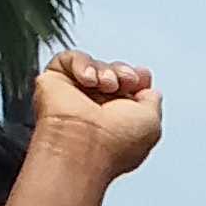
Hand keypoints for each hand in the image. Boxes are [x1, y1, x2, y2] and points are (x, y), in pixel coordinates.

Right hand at [28, 51, 161, 175]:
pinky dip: (82, 64)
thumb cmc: (115, 143)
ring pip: (93, 65)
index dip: (135, 78)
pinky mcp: (53, 83)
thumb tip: (151, 90)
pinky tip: (88, 80)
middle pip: (112, 72)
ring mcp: (74, 96)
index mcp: (118, 119)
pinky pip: (69, 59)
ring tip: (106, 85)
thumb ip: (152, 101)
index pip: (127, 88)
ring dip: (104, 71)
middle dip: (122, 72)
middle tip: (125, 82)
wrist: (83, 147)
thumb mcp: (151, 121)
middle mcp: (95, 108)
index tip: (139, 79)